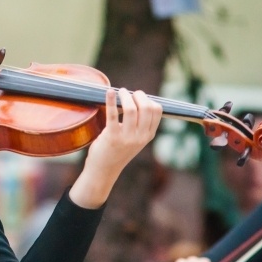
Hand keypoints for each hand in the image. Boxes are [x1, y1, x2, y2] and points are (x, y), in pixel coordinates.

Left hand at [69, 88, 161, 207]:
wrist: (104, 169)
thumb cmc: (117, 150)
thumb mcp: (135, 138)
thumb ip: (139, 124)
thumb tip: (137, 99)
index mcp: (148, 135)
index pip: (157, 111)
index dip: (148, 99)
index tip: (138, 96)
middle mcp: (140, 136)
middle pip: (146, 107)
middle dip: (138, 95)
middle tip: (128, 92)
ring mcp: (127, 137)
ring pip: (131, 109)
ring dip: (125, 96)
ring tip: (119, 92)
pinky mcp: (112, 137)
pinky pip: (112, 114)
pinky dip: (111, 101)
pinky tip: (109, 92)